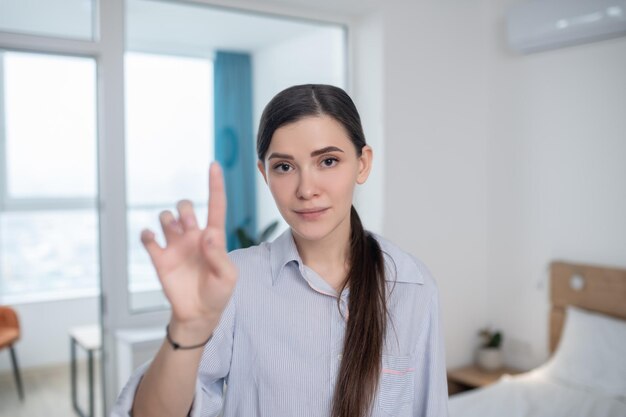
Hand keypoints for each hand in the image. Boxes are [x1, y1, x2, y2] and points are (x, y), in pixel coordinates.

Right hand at [140, 162, 236, 336]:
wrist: (199, 314)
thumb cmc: (218, 293)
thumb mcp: (227, 277)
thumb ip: (218, 255)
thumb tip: (207, 234)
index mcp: (213, 237)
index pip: (215, 206)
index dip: (215, 186)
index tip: (214, 165)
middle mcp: (193, 237)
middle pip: (185, 207)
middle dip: (184, 209)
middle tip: (187, 225)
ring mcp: (176, 246)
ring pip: (166, 218)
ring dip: (167, 219)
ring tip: (172, 233)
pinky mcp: (160, 258)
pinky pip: (148, 238)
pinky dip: (146, 234)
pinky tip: (151, 237)